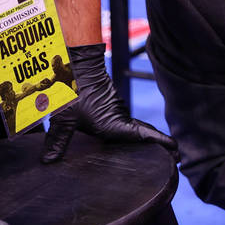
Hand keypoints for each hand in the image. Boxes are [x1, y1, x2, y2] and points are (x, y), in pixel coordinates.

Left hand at [41, 43, 178, 162]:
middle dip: (158, 144)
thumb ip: (58, 141)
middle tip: (172, 153)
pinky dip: (132, 128)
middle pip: (146, 133)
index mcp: (114, 125)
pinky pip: (125, 119)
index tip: (175, 150)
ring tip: (153, 149)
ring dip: (144, 136)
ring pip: (135, 125)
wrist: (77, 63)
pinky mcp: (111, 104)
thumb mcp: (64, 118)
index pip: (145, 136)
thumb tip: (48, 161)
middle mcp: (120, 118)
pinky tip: (124, 135)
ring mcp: (117, 110)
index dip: (162, 143)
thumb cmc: (73, 89)